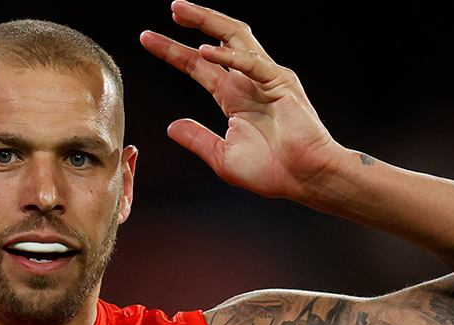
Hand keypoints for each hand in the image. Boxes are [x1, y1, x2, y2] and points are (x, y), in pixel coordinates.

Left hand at [141, 1, 346, 199]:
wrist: (305, 179)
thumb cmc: (271, 171)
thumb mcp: (222, 156)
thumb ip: (197, 139)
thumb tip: (171, 127)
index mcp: (234, 97)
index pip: (199, 66)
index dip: (173, 51)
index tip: (148, 39)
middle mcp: (248, 81)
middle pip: (218, 40)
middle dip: (195, 21)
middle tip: (173, 8)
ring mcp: (266, 78)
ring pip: (236, 38)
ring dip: (209, 22)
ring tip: (182, 11)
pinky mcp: (282, 84)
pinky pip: (254, 63)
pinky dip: (231, 56)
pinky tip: (206, 50)